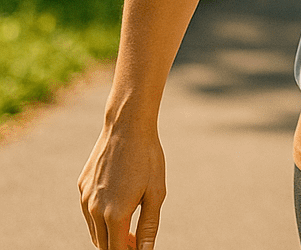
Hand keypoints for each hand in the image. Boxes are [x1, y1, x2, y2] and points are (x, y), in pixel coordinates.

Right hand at [79, 124, 164, 249]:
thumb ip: (149, 226)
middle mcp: (94, 210)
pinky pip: (89, 210)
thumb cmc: (147, 158)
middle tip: (137, 240)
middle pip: (102, 244)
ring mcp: (85, 198)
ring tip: (129, 223)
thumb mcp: (156, 192)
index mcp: (114, 214)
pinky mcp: (81, 187)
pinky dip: (101, 215)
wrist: (127, 126)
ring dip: (109, 233)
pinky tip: (117, 200)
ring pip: (94, 229)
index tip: (139, 248)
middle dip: (118, 246)